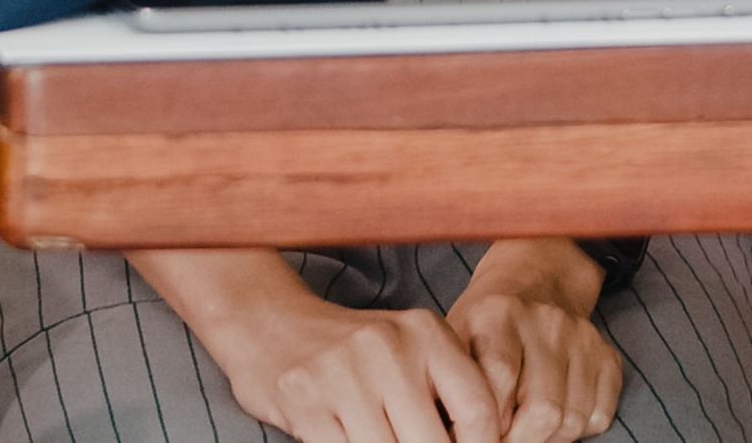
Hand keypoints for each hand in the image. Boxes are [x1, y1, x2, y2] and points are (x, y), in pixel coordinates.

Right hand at [153, 250, 503, 442]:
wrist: (269, 322)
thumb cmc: (353, 350)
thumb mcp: (408, 351)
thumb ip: (445, 393)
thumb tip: (482, 440)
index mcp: (427, 333)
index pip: (477, 409)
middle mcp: (390, 348)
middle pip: (432, 442)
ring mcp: (345, 374)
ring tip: (382, 440)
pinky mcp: (305, 401)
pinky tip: (350, 441)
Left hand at [451, 240, 623, 442]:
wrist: (534, 281)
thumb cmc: (485, 322)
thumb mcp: (455, 336)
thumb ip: (453, 380)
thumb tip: (448, 431)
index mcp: (498, 313)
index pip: (500, 378)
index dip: (486, 421)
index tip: (474, 434)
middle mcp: (546, 321)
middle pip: (542, 409)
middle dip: (518, 440)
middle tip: (501, 441)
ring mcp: (582, 337)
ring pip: (572, 419)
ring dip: (545, 438)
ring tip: (523, 429)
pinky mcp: (606, 354)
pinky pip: (599, 416)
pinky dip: (576, 430)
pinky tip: (552, 417)